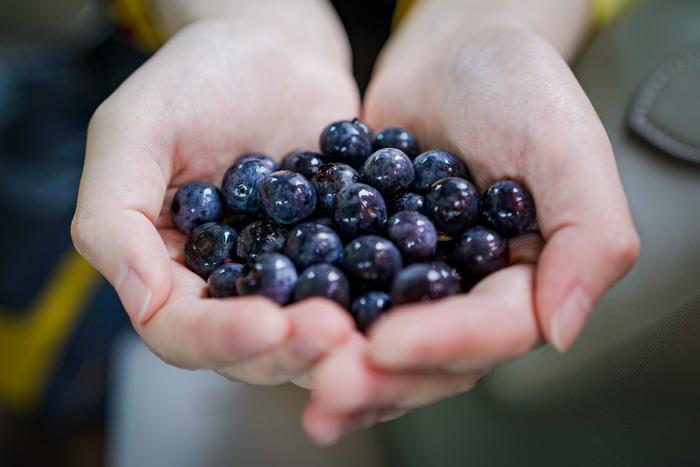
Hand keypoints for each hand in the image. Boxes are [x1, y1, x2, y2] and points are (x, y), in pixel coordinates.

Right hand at [71, 17, 358, 384]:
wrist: (275, 49)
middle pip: (250, 348)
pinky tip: (401, 302)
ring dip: (336, 342)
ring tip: (365, 328)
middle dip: (290, 349)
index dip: (220, 338)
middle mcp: (226, 283)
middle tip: (334, 332)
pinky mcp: (337, 256)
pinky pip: (355, 291)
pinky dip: (376, 305)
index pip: (179, 330)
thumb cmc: (197, 77)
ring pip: (306, 333)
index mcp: (167, 266)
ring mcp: (286, 274)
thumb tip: (141, 301)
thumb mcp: (134, 129)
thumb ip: (115, 215)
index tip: (268, 324)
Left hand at [303, 26, 639, 442]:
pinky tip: (275, 332)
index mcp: (526, 279)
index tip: (389, 343)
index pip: (495, 329)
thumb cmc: (512, 86)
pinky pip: (340, 302)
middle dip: (382, 377)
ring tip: (299, 375)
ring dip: (339, 367)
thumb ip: (589, 233)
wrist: (447, 59)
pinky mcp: (366, 269)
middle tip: (330, 385)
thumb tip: (562, 329)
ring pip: (380, 346)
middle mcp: (469, 296)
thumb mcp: (563, 143)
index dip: (445, 342)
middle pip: (433, 359)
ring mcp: (414, 287)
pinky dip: (310, 320)